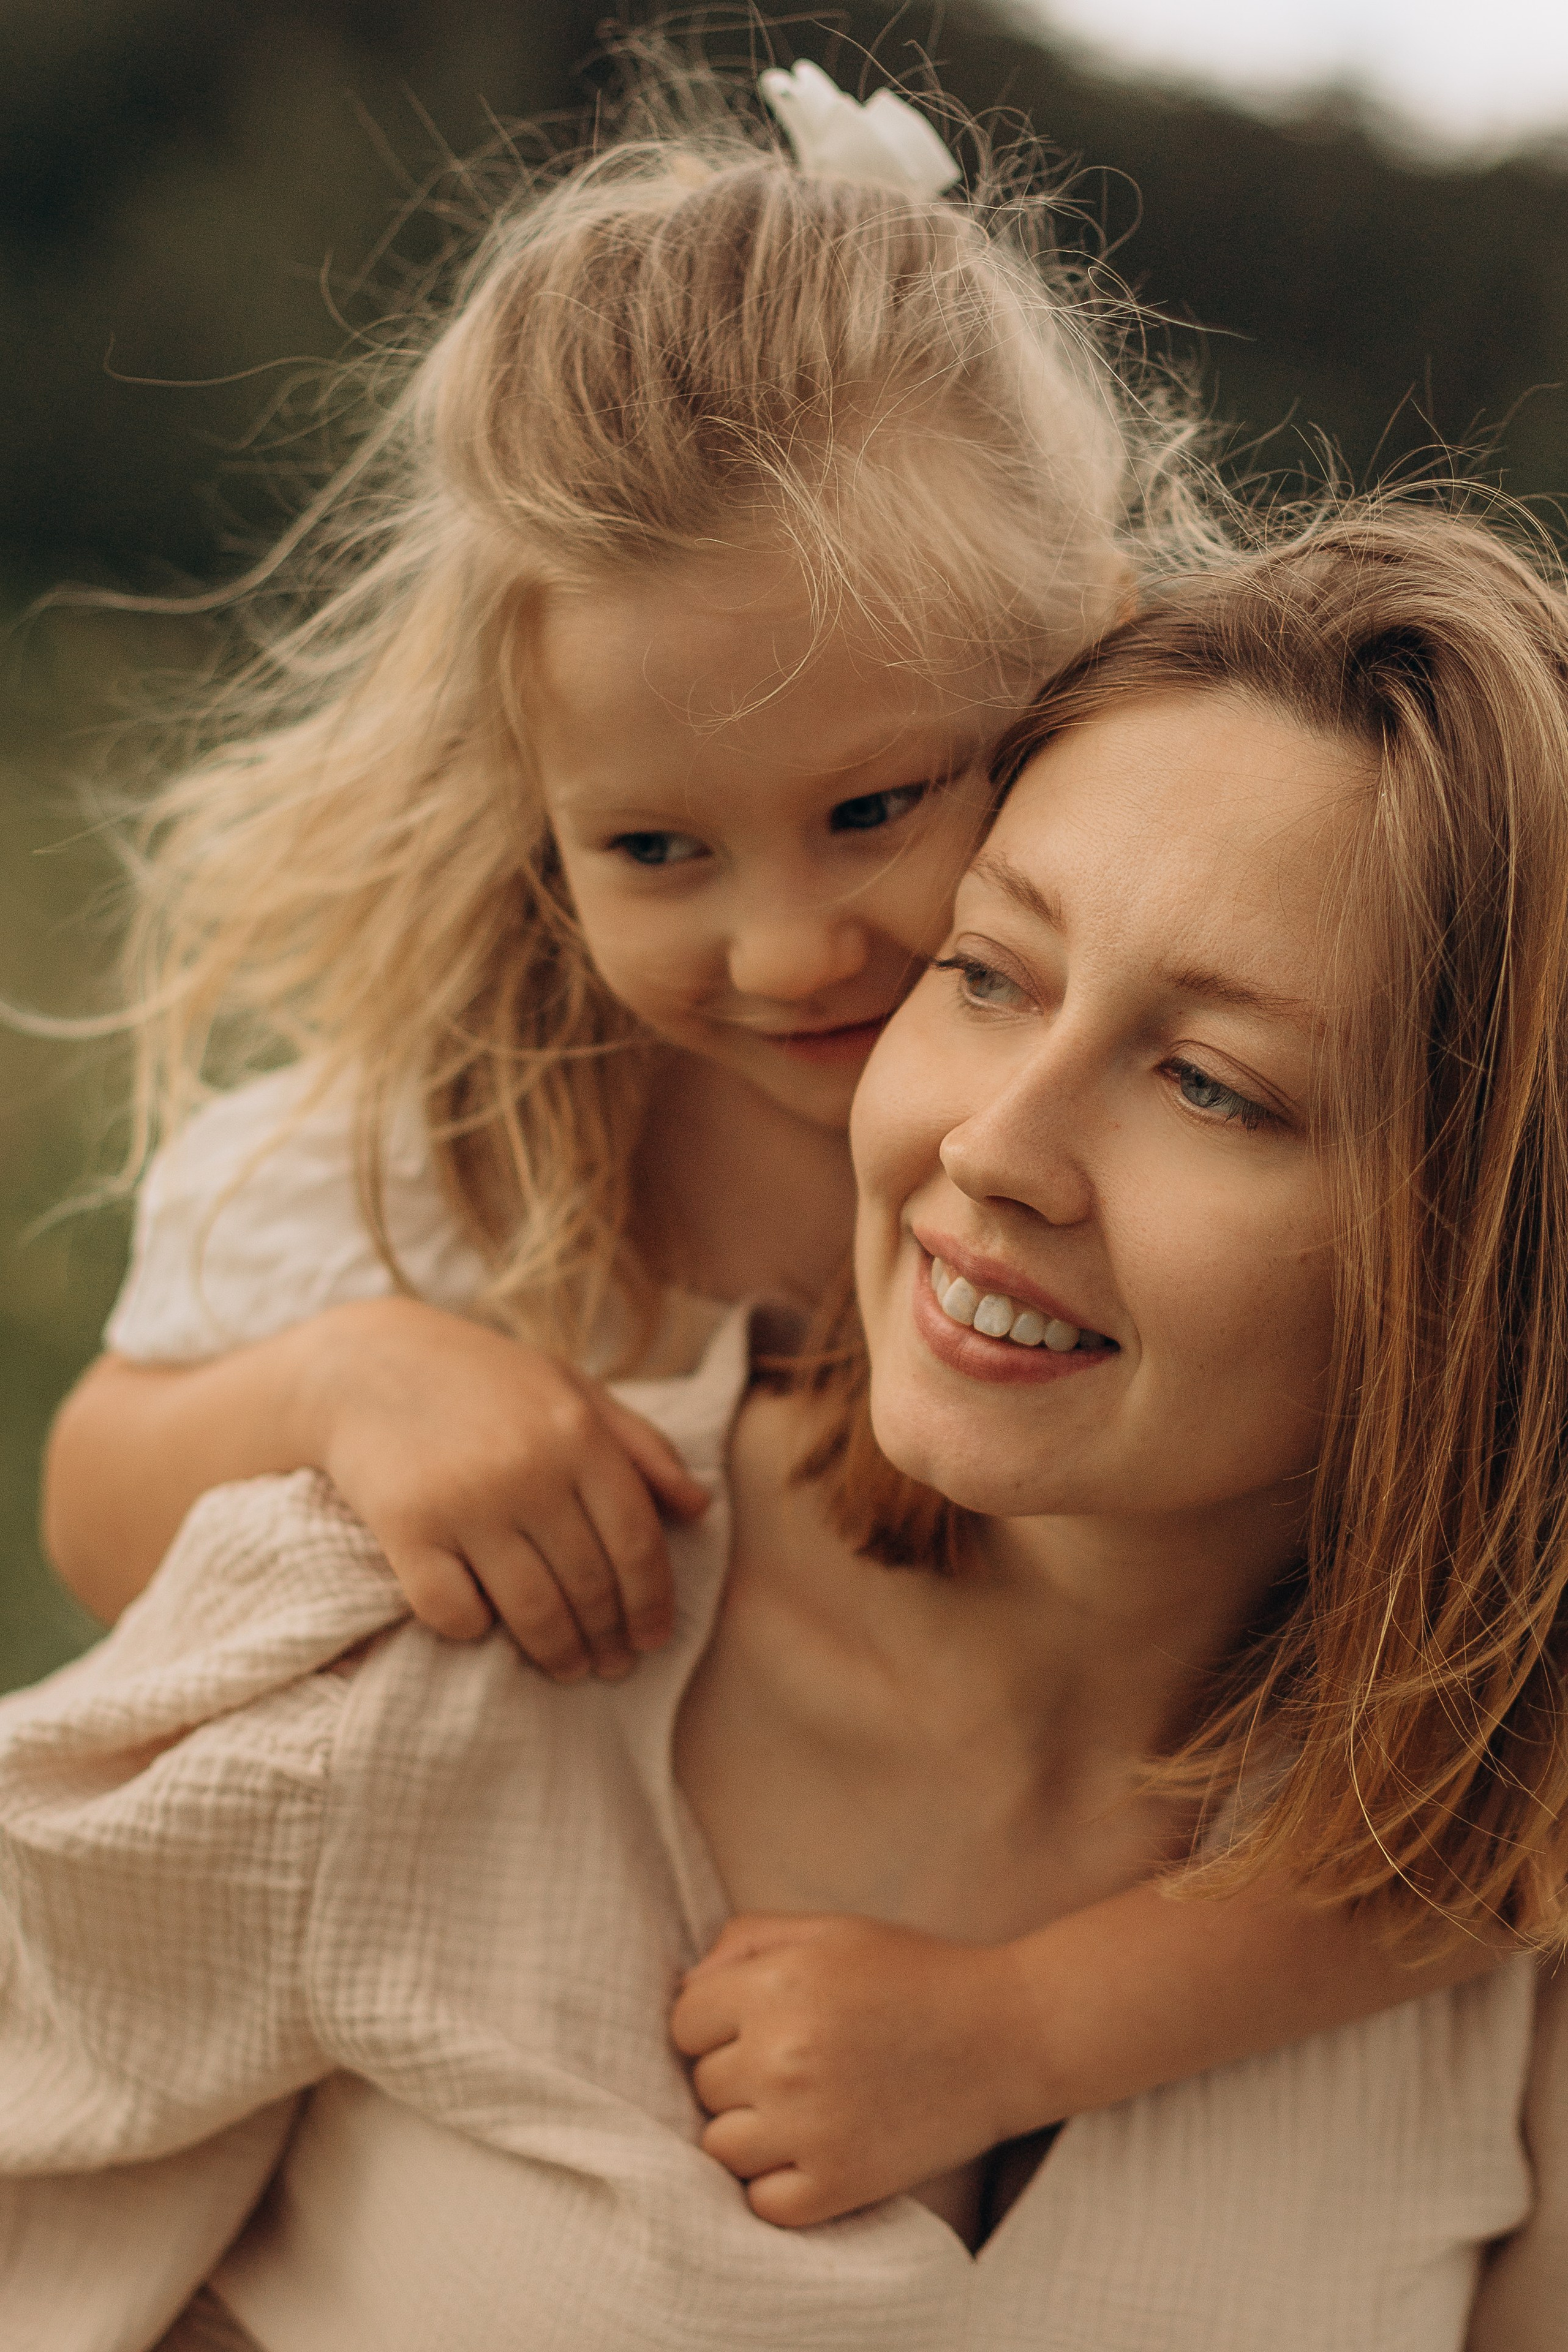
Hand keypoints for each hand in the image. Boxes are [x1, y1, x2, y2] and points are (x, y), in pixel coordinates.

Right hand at [298, 1297, 708, 1678]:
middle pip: (590, 1584)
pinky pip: (454, 1611)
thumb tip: (699, 1508)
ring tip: (570, 1666)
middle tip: (615, 1664)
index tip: (656, 1637)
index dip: (653, 1601)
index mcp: (577, 1433)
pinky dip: (475, 1629)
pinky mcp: (405, 1528)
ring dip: (558, 1652)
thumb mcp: (571, 1390)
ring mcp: (465, 1501)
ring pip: (531, 1610)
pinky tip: (487, 1628)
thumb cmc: (485, 1381)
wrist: (366, 1363)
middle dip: (610, 1637)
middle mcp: (528, 1469)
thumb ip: (641, 1447)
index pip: (637, 1542)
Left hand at [669, 1912, 1047, 2226]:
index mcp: (778, 1987)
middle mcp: (784, 2058)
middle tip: (798, 2060)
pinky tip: (814, 2148)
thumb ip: (746, 1941)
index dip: (716, 2020)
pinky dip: (778, 2184)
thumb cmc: (913, 1975)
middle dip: (737, 2071)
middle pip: (702, 2083)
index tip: (758, 2021)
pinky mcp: (839, 2185)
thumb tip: (687, 1986)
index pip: (684, 2020)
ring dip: (751, 2129)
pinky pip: (762, 2202)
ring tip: (803, 2105)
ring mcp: (810, 2128)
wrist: (1008, 2037)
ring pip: (721, 2147)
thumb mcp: (830, 1931)